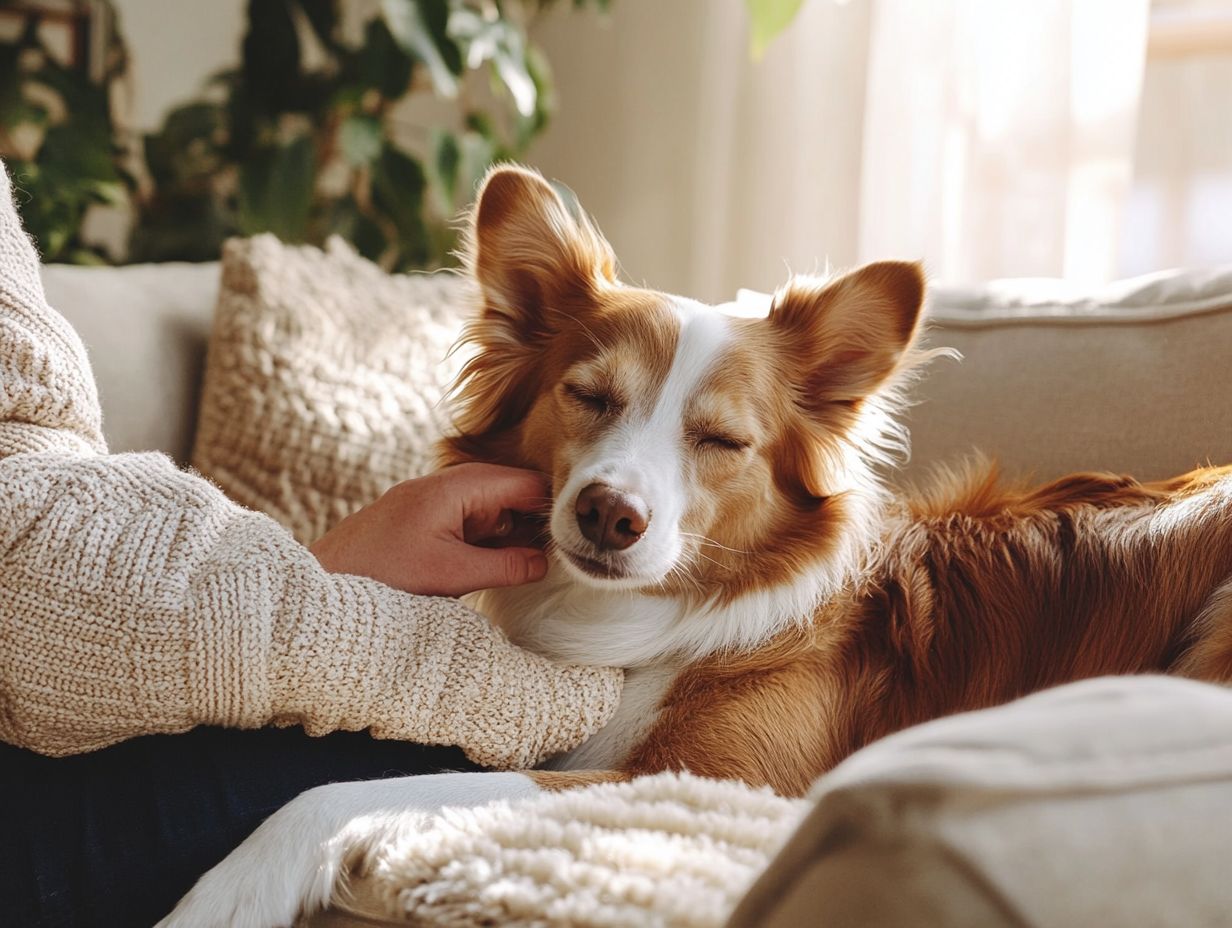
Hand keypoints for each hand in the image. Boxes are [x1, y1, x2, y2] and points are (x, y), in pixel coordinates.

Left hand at [309, 463, 549, 596]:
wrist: (320, 583)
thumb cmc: (379, 574)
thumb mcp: (452, 574)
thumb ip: (506, 566)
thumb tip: (546, 562)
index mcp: (455, 487)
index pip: (523, 482)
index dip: (555, 505)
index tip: (580, 531)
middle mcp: (445, 487)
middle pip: (510, 494)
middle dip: (536, 522)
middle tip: (565, 553)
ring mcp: (432, 504)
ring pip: (491, 512)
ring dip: (512, 536)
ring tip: (534, 565)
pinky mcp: (423, 523)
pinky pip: (469, 526)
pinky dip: (488, 544)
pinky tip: (498, 568)